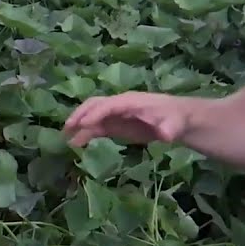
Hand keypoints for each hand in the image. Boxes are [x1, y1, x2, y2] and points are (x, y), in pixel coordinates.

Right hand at [63, 91, 191, 146]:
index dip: (96, 113)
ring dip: (79, 125)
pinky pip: (96, 127)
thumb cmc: (175, 118)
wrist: (177, 120)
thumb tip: (166, 135)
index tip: (83, 125)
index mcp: (130, 101)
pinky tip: (76, 143)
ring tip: (66, 138)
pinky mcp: (115, 125)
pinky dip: (85, 134)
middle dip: (80, 114)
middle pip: (95, 104)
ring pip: (92, 116)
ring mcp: (115, 115)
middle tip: (67, 128)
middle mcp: (119, 105)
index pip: (109, 105)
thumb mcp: (175, 124)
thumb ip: (169, 129)